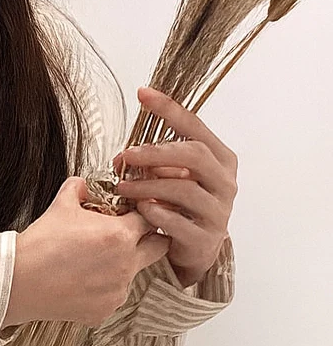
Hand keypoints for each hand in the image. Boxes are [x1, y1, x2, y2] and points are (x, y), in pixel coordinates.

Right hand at [9, 175, 171, 328]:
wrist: (17, 281)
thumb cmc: (39, 245)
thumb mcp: (60, 205)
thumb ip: (79, 188)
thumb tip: (85, 185)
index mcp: (120, 235)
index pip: (152, 218)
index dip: (142, 215)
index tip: (131, 216)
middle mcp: (125, 265)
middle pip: (159, 247)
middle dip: (147, 239)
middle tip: (124, 238)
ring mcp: (116, 291)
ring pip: (135, 274)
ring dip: (122, 267)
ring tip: (91, 264)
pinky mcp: (103, 312)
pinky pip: (113, 297)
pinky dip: (103, 291)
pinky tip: (81, 283)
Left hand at [112, 86, 237, 287]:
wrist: (195, 251)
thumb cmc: (181, 208)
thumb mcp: (171, 179)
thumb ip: (154, 164)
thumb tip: (121, 155)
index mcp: (219, 158)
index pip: (195, 126)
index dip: (168, 109)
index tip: (143, 94)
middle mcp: (224, 181)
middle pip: (194, 155)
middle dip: (156, 152)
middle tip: (126, 155)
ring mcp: (219, 210)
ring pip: (184, 189)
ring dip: (149, 186)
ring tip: (123, 187)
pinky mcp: (206, 237)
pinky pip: (179, 222)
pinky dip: (157, 214)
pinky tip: (140, 211)